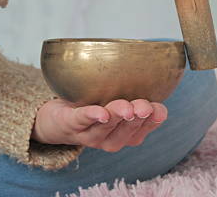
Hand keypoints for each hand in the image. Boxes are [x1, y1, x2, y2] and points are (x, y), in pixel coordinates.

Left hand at [32, 98, 167, 151]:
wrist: (57, 119)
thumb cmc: (94, 107)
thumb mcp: (119, 103)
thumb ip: (137, 96)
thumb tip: (159, 76)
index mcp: (124, 135)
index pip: (142, 130)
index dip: (153, 120)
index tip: (159, 109)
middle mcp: (108, 139)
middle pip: (125, 132)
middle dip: (136, 119)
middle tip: (143, 107)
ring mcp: (88, 134)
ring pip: (104, 127)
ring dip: (116, 116)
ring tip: (126, 107)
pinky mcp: (69, 123)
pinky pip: (81, 120)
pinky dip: (92, 116)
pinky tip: (101, 114)